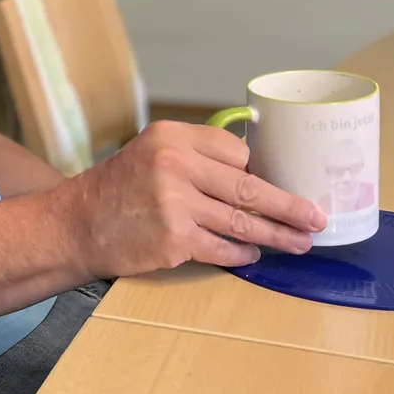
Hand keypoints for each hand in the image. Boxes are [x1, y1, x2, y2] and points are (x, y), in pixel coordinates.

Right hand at [63, 121, 326, 277]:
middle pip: (250, 188)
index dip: (261, 171)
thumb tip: (254, 175)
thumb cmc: (118, 189)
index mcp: (173, 138)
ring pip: (242, 223)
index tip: (286, 183)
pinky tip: (253, 256)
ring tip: (299, 242)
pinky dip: (242, 255)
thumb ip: (195, 158)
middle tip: (316, 217)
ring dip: (276, 236)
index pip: (237, 152)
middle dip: (290, 206)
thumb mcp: (151, 153)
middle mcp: (174, 166)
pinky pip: (222, 249)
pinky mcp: (173, 240)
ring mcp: (174, 205)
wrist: (76, 224)